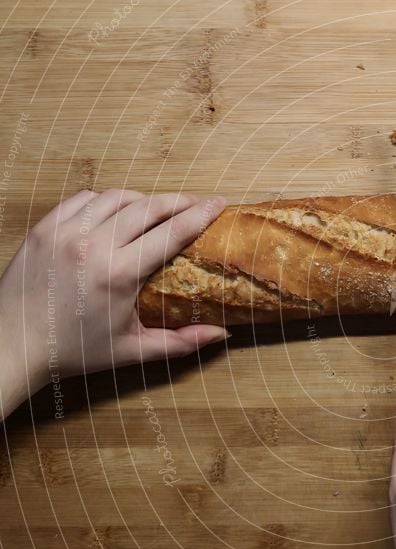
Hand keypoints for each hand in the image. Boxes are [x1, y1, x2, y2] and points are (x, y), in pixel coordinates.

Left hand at [0, 189, 228, 417]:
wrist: (12, 347)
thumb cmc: (73, 351)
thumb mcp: (133, 350)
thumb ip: (181, 342)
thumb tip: (222, 334)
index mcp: (119, 273)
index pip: (172, 232)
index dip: (200, 214)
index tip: (219, 203)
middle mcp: (93, 245)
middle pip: (149, 206)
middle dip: (179, 200)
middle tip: (197, 202)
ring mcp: (65, 232)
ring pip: (117, 197)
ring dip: (143, 199)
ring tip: (159, 209)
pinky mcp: (44, 227)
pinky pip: (84, 200)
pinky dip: (106, 201)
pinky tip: (117, 212)